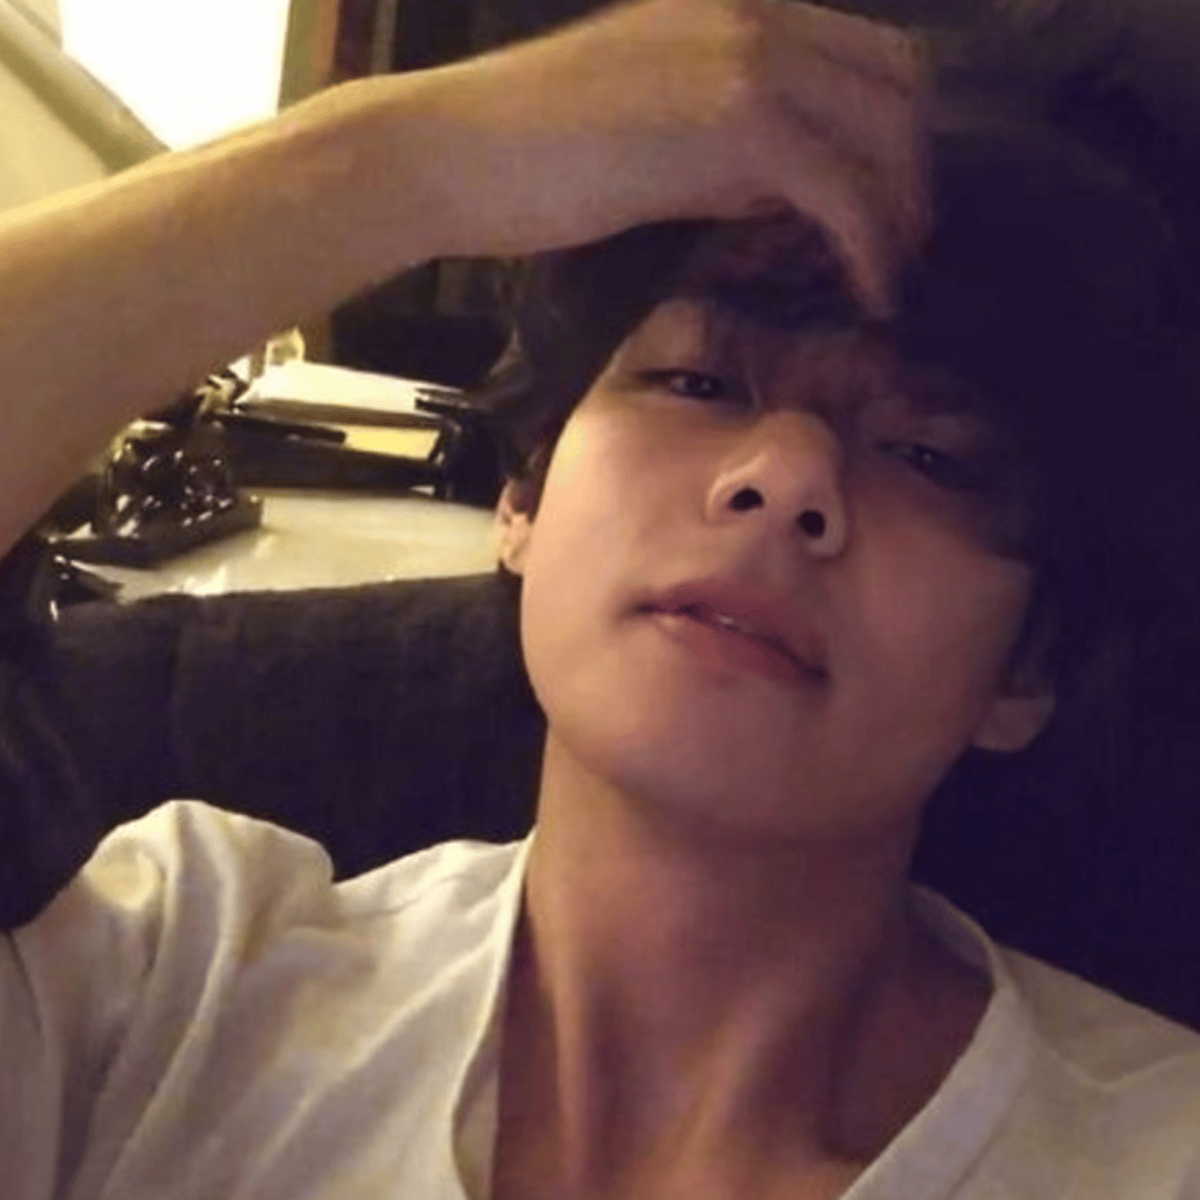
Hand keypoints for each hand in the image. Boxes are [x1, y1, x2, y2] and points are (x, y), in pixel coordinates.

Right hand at [413, 0, 929, 314]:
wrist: (460, 153)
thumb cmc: (535, 154)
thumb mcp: (659, 139)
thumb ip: (734, 151)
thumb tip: (792, 195)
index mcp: (741, 7)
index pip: (869, 54)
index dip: (895, 137)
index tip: (889, 210)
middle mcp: (761, 13)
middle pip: (897, 85)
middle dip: (912, 177)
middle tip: (902, 251)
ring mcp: (752, 57)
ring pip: (886, 131)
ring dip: (901, 215)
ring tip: (888, 280)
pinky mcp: (739, 121)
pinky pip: (845, 189)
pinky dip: (871, 248)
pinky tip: (871, 295)